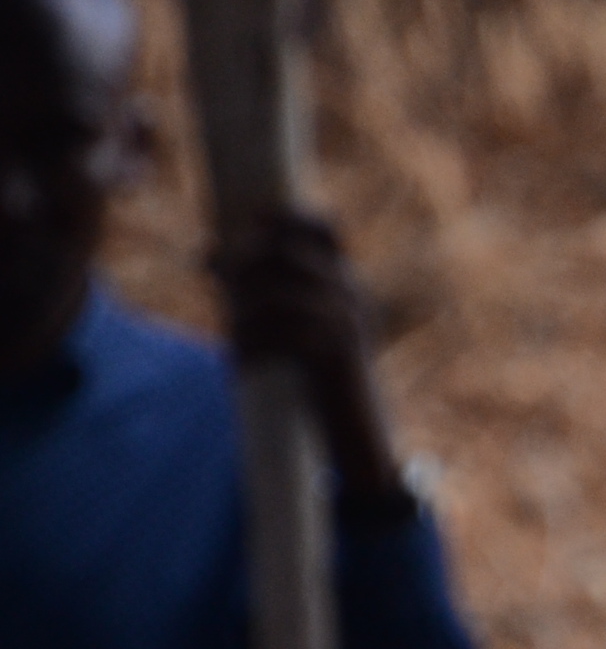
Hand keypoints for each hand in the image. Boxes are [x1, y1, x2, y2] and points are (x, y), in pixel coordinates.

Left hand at [212, 209, 407, 507]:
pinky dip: (252, 348)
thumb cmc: (314, 375)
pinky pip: (279, 335)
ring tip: (233, 336)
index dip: (285, 219)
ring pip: (275, 295)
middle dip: (241, 265)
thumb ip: (256, 290)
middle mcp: (351, 295)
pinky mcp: (333, 353)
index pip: (323, 230)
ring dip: (243, 315)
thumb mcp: (290, 326)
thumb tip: (206, 252)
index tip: (249, 222)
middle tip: (213, 276)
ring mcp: (346, 322)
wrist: (356, 430)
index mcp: (345, 283)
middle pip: (283, 256)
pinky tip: (243, 363)